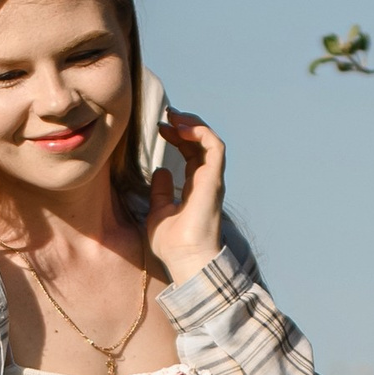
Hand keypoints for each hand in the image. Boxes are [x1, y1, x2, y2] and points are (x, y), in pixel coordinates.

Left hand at [145, 111, 225, 285]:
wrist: (185, 260)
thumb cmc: (173, 244)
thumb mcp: (158, 211)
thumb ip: (160, 191)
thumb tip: (160, 170)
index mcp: (195, 188)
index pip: (192, 153)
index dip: (177, 137)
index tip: (160, 128)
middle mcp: (206, 181)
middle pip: (201, 143)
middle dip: (185, 125)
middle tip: (167, 115)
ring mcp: (212, 179)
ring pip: (210, 140)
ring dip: (193, 124)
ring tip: (174, 117)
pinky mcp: (214, 180)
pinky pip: (215, 147)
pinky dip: (200, 133)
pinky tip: (182, 128)